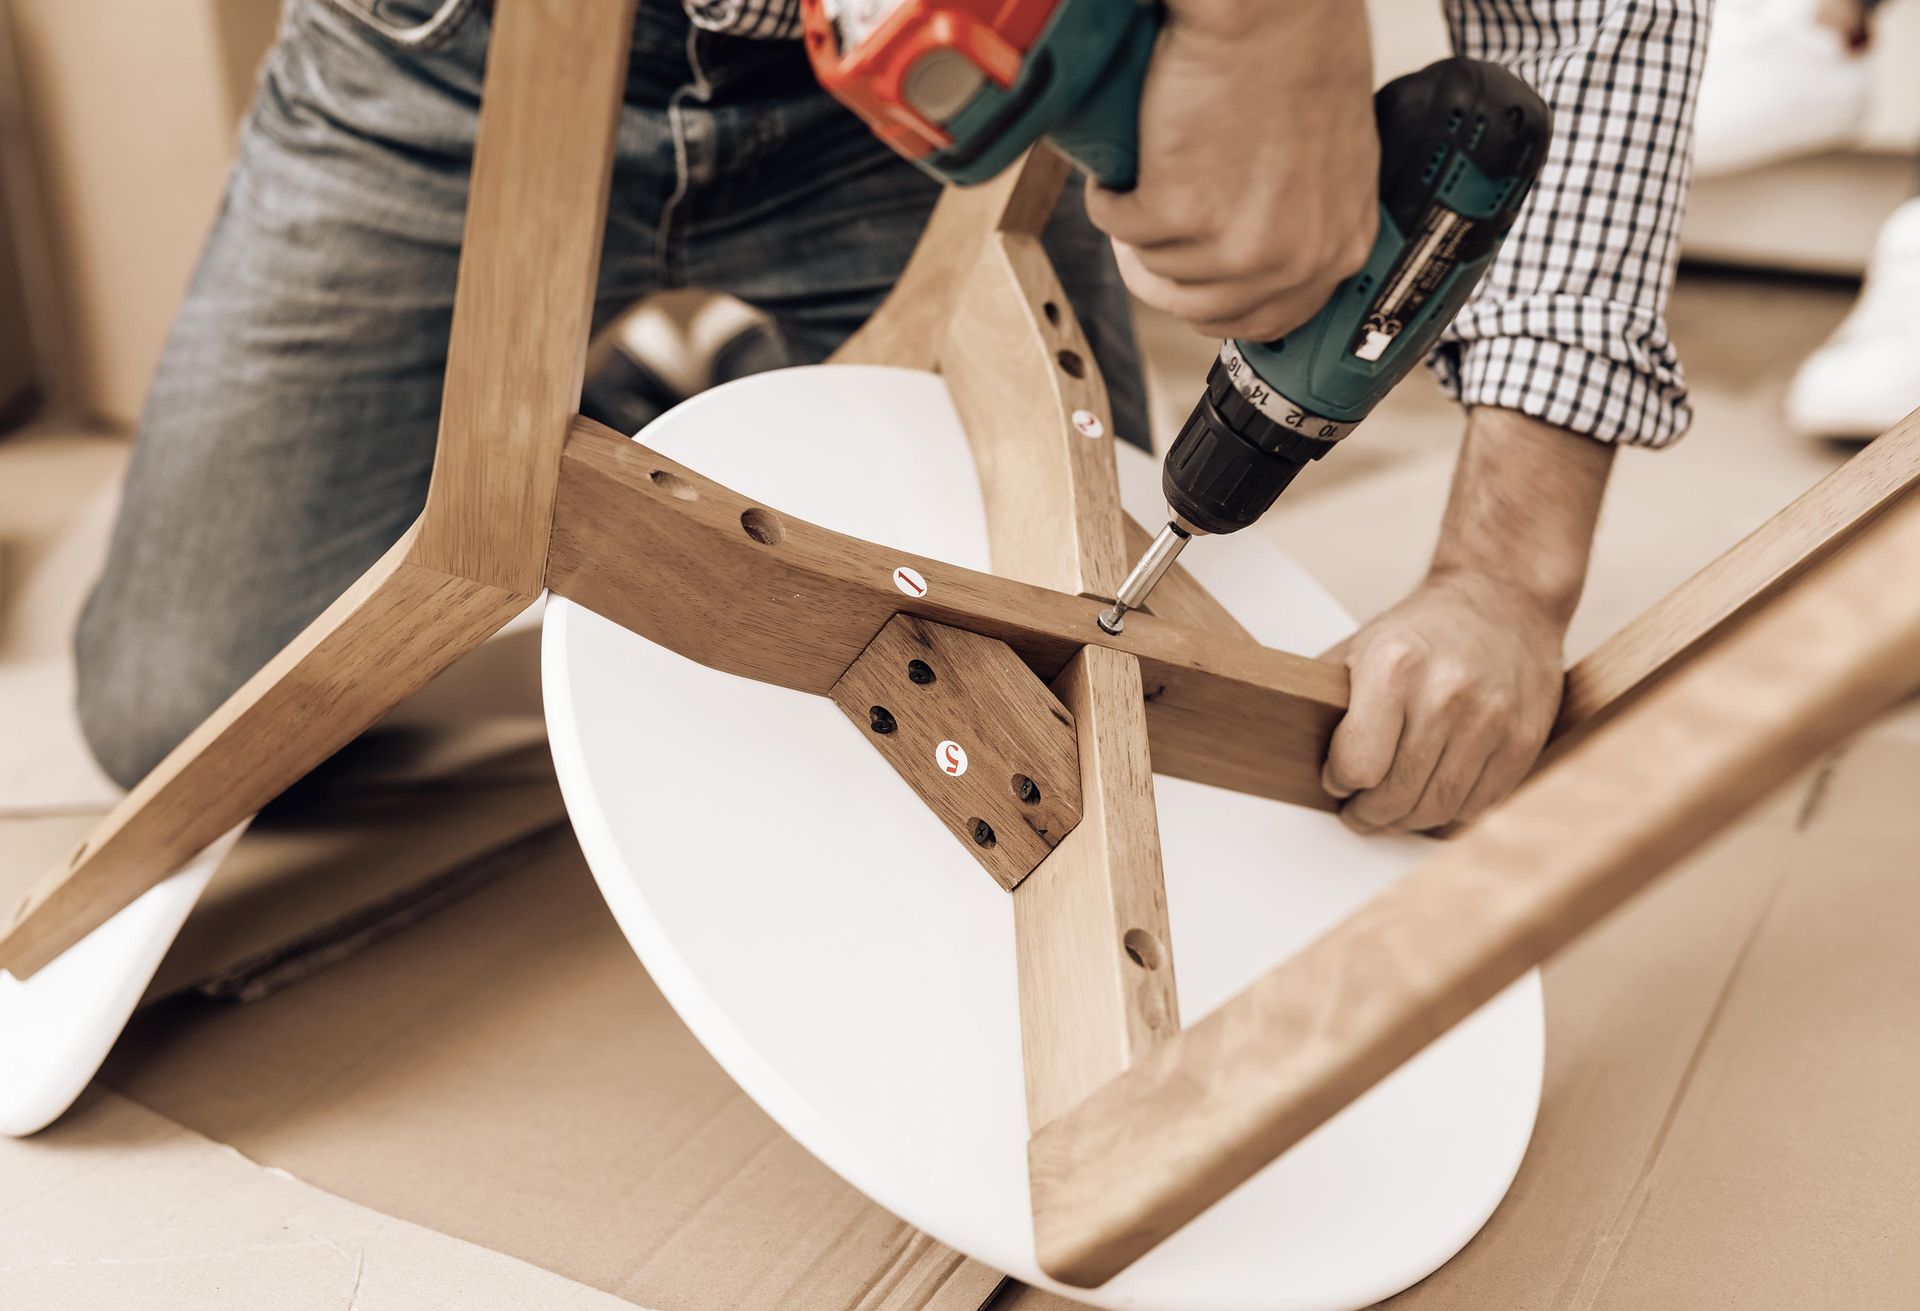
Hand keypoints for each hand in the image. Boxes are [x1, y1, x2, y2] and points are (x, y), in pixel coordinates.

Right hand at [1087, 0, 1379, 340]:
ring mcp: (1236, 243)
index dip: (1218, 303)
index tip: (1190, 283)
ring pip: (1154, 269)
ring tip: (1138, 183)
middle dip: (1163, 274)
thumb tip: (1264, 239)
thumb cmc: (1304, 48)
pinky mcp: (1180, 213)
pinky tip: (1120, 170)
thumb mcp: (1333, 153)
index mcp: (1337, 245)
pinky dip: (1109, 198)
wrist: (1269, 8)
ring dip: (1135, 230)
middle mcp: (1292, 257)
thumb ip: (1309, 212)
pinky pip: (1119, 226)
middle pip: (1201, 307)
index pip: (1270, 319)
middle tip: (1145, 235)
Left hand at [1320, 408, 1614, 832]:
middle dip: (1369, 814)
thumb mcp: (1362, 649)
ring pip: (1438, 807)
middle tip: (1358, 814)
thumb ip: (1334, 704)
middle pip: (1398, 794)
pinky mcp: (1525, 739)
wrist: (1504, 599)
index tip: (1337, 781)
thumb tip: (1295, 759)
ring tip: (1391, 812)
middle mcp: (1446, 692)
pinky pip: (1478, 804)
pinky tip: (1432, 797)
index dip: (1340, 782)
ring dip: (1407, 822)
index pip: (1358, 764)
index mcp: (1394, 666)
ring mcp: (1492, 718)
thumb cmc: (1423, 631)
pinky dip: (1449, 813)